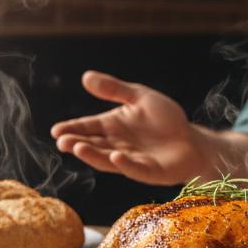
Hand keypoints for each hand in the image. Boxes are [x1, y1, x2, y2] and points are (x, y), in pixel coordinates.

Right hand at [51, 71, 207, 184]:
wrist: (192, 140)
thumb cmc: (166, 119)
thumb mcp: (140, 97)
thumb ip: (114, 89)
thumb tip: (85, 76)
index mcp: (112, 126)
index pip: (87, 126)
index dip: (71, 128)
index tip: (55, 130)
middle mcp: (117, 144)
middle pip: (92, 144)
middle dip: (76, 143)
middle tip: (62, 141)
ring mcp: (131, 160)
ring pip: (107, 159)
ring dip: (92, 155)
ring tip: (78, 147)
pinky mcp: (148, 171)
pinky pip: (134, 168)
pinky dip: (125, 163)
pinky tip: (116, 155)